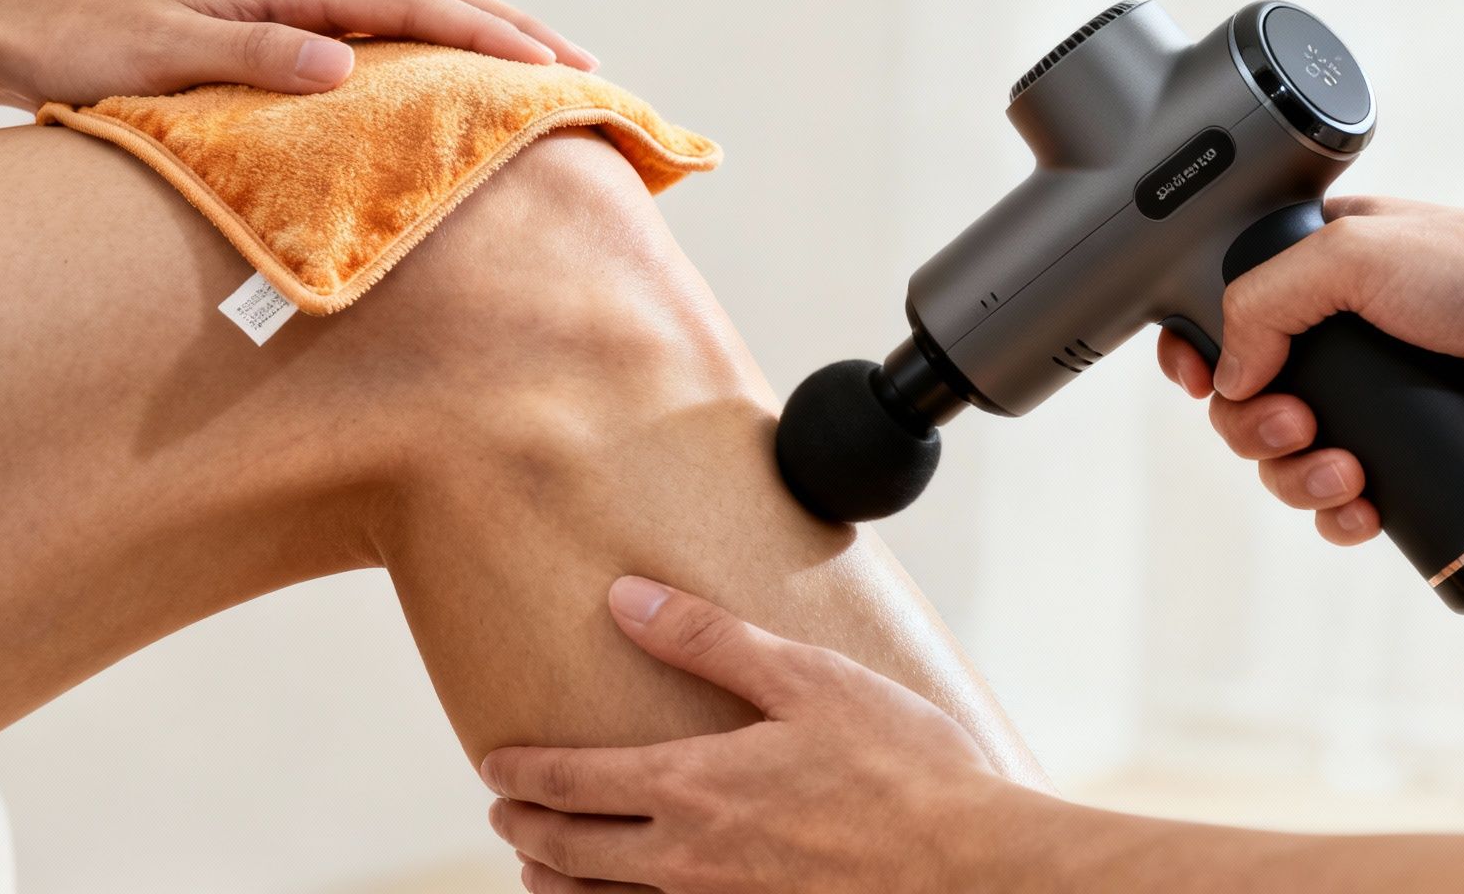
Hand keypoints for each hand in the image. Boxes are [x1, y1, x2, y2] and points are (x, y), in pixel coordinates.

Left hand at [3, 0, 596, 107]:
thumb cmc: (96, 48)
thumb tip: (347, 65)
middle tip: (586, 69)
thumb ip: (259, 58)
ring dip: (486, 34)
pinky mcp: (288, 24)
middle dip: (514, 30)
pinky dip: (439, 46)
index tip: (554, 68)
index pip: (416, 5)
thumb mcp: (171, 54)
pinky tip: (459, 77)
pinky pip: (386, 30)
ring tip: (547, 71)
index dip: (490, 37)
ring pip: (417, 7)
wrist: (36, 30)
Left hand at [478, 576, 1036, 893]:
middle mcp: (688, 861)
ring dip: (560, 888)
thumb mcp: (804, 679)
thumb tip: (625, 598)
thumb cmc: (900, 766)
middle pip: (573, 853)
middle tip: (503, 816)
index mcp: (691, 787)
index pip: (575, 782)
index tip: (493, 765)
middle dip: (527, 831)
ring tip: (540, 874)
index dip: (523, 774)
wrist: (969, 868)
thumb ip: (707, 638)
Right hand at [1156, 196, 1463, 545]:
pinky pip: (1340, 498)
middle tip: (1296, 428)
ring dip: (1295, 480)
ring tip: (1344, 474)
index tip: (1200, 383)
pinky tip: (1362, 509)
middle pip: (1241, 404)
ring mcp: (1364, 397)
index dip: (1193, 358)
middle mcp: (1326, 338)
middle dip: (1252, 430)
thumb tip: (1228, 378)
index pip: (1214, 320)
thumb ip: (1264, 300)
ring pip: (1285, 459)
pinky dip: (1336, 514)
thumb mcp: (1349, 252)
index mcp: (1302, 275)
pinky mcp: (1402, 449)